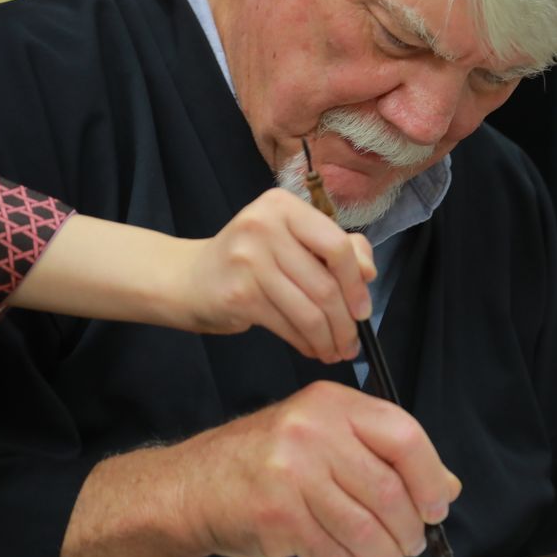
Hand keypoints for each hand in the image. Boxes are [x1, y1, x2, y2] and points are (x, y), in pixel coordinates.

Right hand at [12, 197, 373, 364]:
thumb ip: (334, 247)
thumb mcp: (291, 241)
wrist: (188, 279)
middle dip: (345, 321)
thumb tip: (368, 272)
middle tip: (351, 342)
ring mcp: (249, 258)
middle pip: (324, 283)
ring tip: (335, 351)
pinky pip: (287, 324)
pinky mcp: (239, 293)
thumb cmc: (249, 261)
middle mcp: (265, 225)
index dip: (356, 282)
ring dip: (328, 338)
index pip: (336, 244)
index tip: (363, 310)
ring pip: (308, 309)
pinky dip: (305, 342)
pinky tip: (311, 349)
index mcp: (283, 205)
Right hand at [174, 381, 460, 556]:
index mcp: (332, 403)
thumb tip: (444, 486)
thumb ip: (382, 453)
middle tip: (414, 542)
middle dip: (409, 527)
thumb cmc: (263, 460)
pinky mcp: (278, 515)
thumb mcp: (324, 435)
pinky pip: (334, 550)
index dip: (429, 476)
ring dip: (387, 555)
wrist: (193, 485)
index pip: (403, 434)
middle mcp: (313, 430)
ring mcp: (292, 472)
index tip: (437, 505)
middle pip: (387, 488)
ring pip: (364, 526)